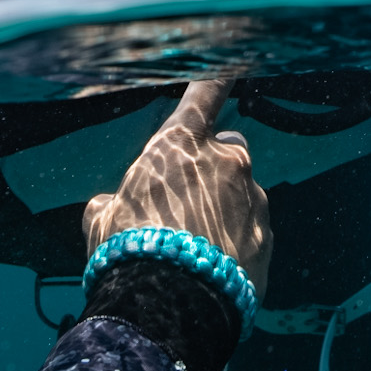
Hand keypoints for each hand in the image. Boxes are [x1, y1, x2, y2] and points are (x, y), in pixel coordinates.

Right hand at [83, 79, 271, 296]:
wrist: (170, 307)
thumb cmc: (129, 254)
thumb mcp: (102, 222)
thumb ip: (112, 203)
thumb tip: (109, 207)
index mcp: (182, 145)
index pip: (205, 94)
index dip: (215, 77)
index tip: (228, 64)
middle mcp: (226, 162)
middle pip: (228, 149)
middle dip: (213, 167)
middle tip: (186, 203)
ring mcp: (253, 198)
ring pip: (242, 193)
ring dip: (225, 209)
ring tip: (195, 248)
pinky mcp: (268, 235)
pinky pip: (252, 229)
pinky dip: (238, 241)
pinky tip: (213, 267)